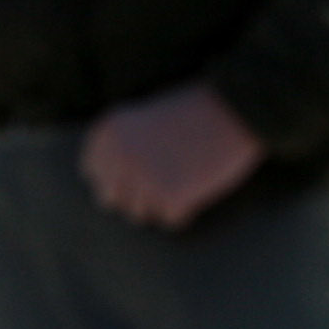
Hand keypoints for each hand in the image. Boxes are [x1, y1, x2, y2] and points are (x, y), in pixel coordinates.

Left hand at [80, 83, 265, 228]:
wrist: (235, 108)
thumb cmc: (194, 111)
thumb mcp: (143, 118)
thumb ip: (121, 148)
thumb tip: (107, 191)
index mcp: (108, 132)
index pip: (93, 172)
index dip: (118, 176)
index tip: (140, 171)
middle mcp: (118, 155)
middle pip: (109, 199)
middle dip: (134, 196)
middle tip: (162, 183)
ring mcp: (143, 177)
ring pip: (139, 214)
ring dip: (160, 203)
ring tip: (184, 179)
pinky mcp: (171, 195)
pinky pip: (171, 220)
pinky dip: (186, 210)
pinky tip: (198, 188)